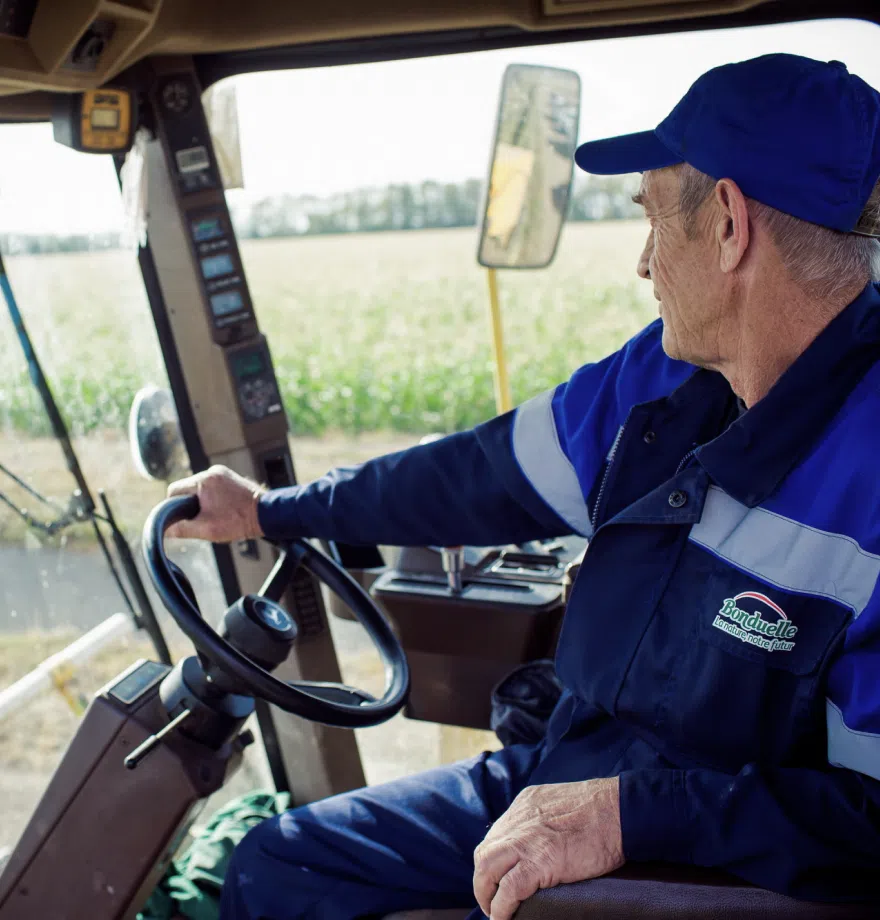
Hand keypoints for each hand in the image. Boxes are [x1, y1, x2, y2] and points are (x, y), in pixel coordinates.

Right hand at [165, 465, 265, 541]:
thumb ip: (182, 529)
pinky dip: (214, 498)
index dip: (173, 506)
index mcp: (203, 481)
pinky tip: (222, 510)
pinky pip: (214, 487)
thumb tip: (166, 530)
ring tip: (215, 515)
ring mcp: (223, 473)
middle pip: (188, 489)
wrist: (266, 514)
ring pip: (201, 489)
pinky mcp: (232, 478)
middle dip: (190, 505)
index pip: (174, 490)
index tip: (181, 518)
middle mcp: (212, 472)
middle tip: (202, 519)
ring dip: (203, 502)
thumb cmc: (238, 521)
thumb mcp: (206, 530)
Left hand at [472, 777, 623, 919]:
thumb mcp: (560, 802)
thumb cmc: (602, 808)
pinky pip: (509, 890)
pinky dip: (501, 908)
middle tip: (491, 900)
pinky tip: (503, 918)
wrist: (618, 809)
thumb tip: (540, 840)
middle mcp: (518, 821)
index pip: (496, 836)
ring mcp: (526, 841)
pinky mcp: (539, 862)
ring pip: (487, 870)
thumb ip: (544, 818)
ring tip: (494, 911)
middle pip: (484, 854)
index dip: (494, 861)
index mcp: (524, 805)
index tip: (498, 877)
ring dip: (486, 894)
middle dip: (483, 880)